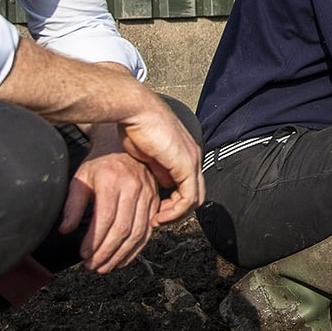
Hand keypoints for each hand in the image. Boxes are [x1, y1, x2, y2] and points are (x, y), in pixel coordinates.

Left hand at [62, 128, 160, 272]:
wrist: (123, 148)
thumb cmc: (100, 164)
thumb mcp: (81, 179)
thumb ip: (73, 205)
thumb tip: (66, 230)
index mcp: (112, 180)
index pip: (105, 218)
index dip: (95, 241)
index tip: (84, 255)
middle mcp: (134, 187)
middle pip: (122, 229)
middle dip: (107, 253)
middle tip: (93, 266)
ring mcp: (148, 194)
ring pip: (137, 233)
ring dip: (121, 255)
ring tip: (106, 267)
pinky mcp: (156, 202)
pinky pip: (148, 231)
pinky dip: (136, 249)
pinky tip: (123, 259)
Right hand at [118, 97, 205, 223]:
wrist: (135, 110)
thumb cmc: (135, 127)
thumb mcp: (148, 154)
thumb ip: (159, 169)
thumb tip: (164, 184)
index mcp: (185, 153)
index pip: (188, 186)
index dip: (173, 204)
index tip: (155, 212)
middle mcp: (193, 157)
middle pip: (195, 195)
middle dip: (176, 212)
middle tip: (158, 220)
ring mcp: (192, 160)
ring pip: (195, 199)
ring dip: (176, 215)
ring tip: (158, 220)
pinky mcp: (186, 164)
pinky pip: (188, 197)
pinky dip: (176, 211)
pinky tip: (159, 215)